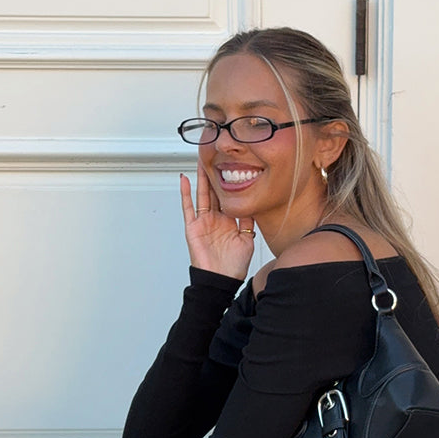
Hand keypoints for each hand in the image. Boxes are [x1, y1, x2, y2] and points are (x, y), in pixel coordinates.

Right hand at [180, 163, 254, 279]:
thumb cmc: (233, 265)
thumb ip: (248, 222)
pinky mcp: (193, 227)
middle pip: (215, 192)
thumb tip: (254, 206)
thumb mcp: (247, 240)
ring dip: (201, 179)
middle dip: (216, 175)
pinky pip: (188, 208)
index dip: (231, 183)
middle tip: (216, 156)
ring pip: (202, 195)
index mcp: (229, 221)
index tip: (235, 166)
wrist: (221, 280)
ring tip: (201, 161)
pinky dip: (185, 194)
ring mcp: (203, 222)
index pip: (230, 197)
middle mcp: (216, 219)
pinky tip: (185, 179)